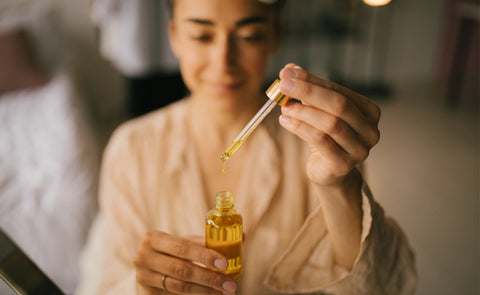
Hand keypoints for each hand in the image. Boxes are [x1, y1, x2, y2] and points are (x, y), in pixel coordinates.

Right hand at [134, 231, 236, 294]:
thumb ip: (207, 241)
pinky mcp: (145, 294)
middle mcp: (143, 257)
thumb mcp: (184, 243)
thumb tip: (241, 237)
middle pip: (182, 269)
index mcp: (153, 238)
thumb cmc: (171, 253)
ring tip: (224, 292)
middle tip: (230, 284)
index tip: (225, 263)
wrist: (147, 269)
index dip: (205, 256)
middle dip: (209, 278)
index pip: (183, 247)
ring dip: (205, 291)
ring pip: (179, 287)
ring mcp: (142, 277)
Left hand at [278, 63, 380, 186]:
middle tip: (283, 86)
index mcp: (369, 111)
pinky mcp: (343, 165)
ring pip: (330, 124)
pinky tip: (285, 121)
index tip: (288, 73)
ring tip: (284, 107)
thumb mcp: (318, 111)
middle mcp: (370, 130)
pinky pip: (320, 141)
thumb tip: (289, 69)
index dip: (312, 80)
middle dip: (308, 92)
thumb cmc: (326, 136)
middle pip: (339, 105)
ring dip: (303, 112)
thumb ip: (308, 90)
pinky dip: (300, 128)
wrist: (329, 171)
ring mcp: (359, 150)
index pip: (338, 90)